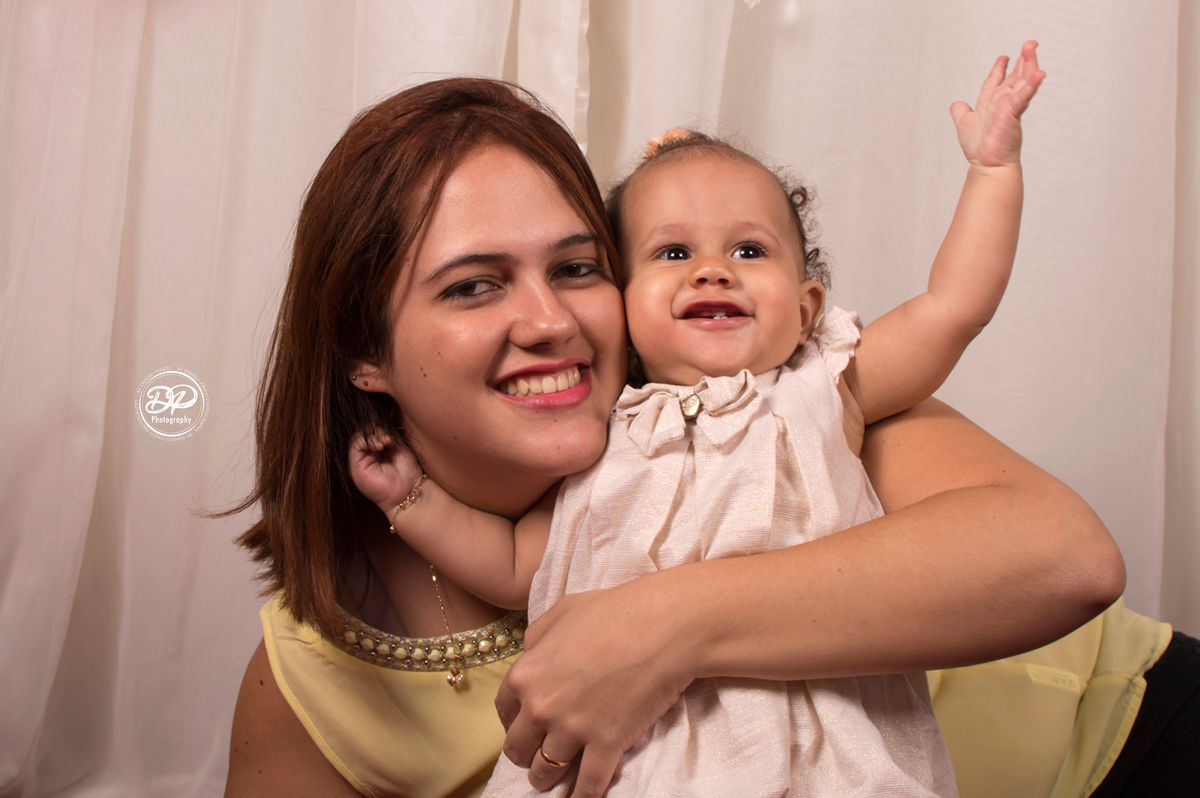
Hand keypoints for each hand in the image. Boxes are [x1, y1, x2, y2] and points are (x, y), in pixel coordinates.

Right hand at [347, 429, 423, 516]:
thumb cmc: (407, 473)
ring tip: (386, 443)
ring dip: (373, 435)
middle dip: (377, 431)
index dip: (380, 428)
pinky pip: (355, 445)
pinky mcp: (355, 466)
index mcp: (376, 450)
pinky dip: (367, 440)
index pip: (371, 431)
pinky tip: (379, 446)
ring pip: (359, 437)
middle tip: (389, 440)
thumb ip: (388, 434)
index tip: (392, 436)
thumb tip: (381, 421)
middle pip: (364, 432)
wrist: (408, 492)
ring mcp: (359, 461)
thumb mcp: (399, 447)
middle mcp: (366, 455)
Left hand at [495, 580, 694, 797]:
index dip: (513, 724)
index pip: (504, 713)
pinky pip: (587, 785)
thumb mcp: (562, 611)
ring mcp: (573, 729)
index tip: (523, 730)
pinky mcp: (606, 744)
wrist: (663, 625)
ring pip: (547, 772)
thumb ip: (538, 636)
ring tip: (555, 780)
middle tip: (537, 758)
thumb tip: (531, 653)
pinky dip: (582, 797)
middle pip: (519, 749)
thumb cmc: (616, 611)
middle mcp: (542, 706)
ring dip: (549, 778)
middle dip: (527, 755)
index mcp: (527, 673)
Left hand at [951, 40, 1044, 166]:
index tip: (1004, 57)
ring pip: (1023, 79)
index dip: (1000, 68)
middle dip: (1023, 59)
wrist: (987, 163)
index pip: (997, 79)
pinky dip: (1032, 84)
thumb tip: (957, 103)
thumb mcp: (964, 123)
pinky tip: (1040, 73)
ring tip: (1031, 47)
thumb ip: (960, 112)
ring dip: (1029, 63)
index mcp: (990, 102)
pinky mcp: (1013, 112)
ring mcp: (1009, 105)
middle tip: (1030, 43)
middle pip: (1016, 75)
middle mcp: (1002, 101)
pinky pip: (1024, 94)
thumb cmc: (979, 148)